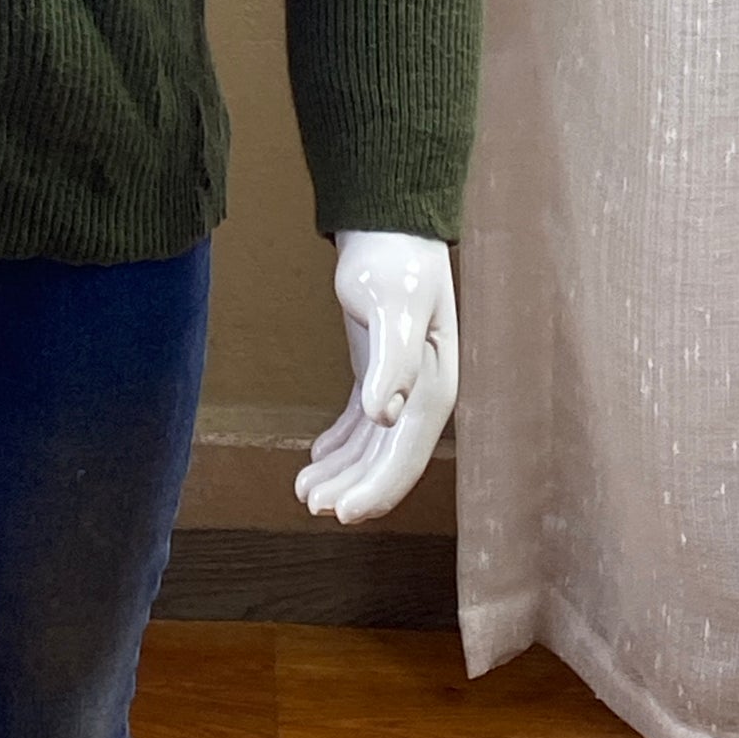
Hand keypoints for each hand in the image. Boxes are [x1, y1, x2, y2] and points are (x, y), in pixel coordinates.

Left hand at [294, 228, 456, 523]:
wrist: (388, 224)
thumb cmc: (395, 260)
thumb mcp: (394, 306)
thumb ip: (394, 361)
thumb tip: (387, 415)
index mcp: (434, 387)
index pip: (406, 455)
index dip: (376, 489)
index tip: (342, 514)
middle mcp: (423, 393)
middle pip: (388, 459)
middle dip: (352, 488)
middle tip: (310, 505)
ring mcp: (401, 383)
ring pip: (373, 445)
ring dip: (342, 471)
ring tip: (304, 489)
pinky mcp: (379, 370)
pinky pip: (362, 421)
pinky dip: (341, 443)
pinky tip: (317, 456)